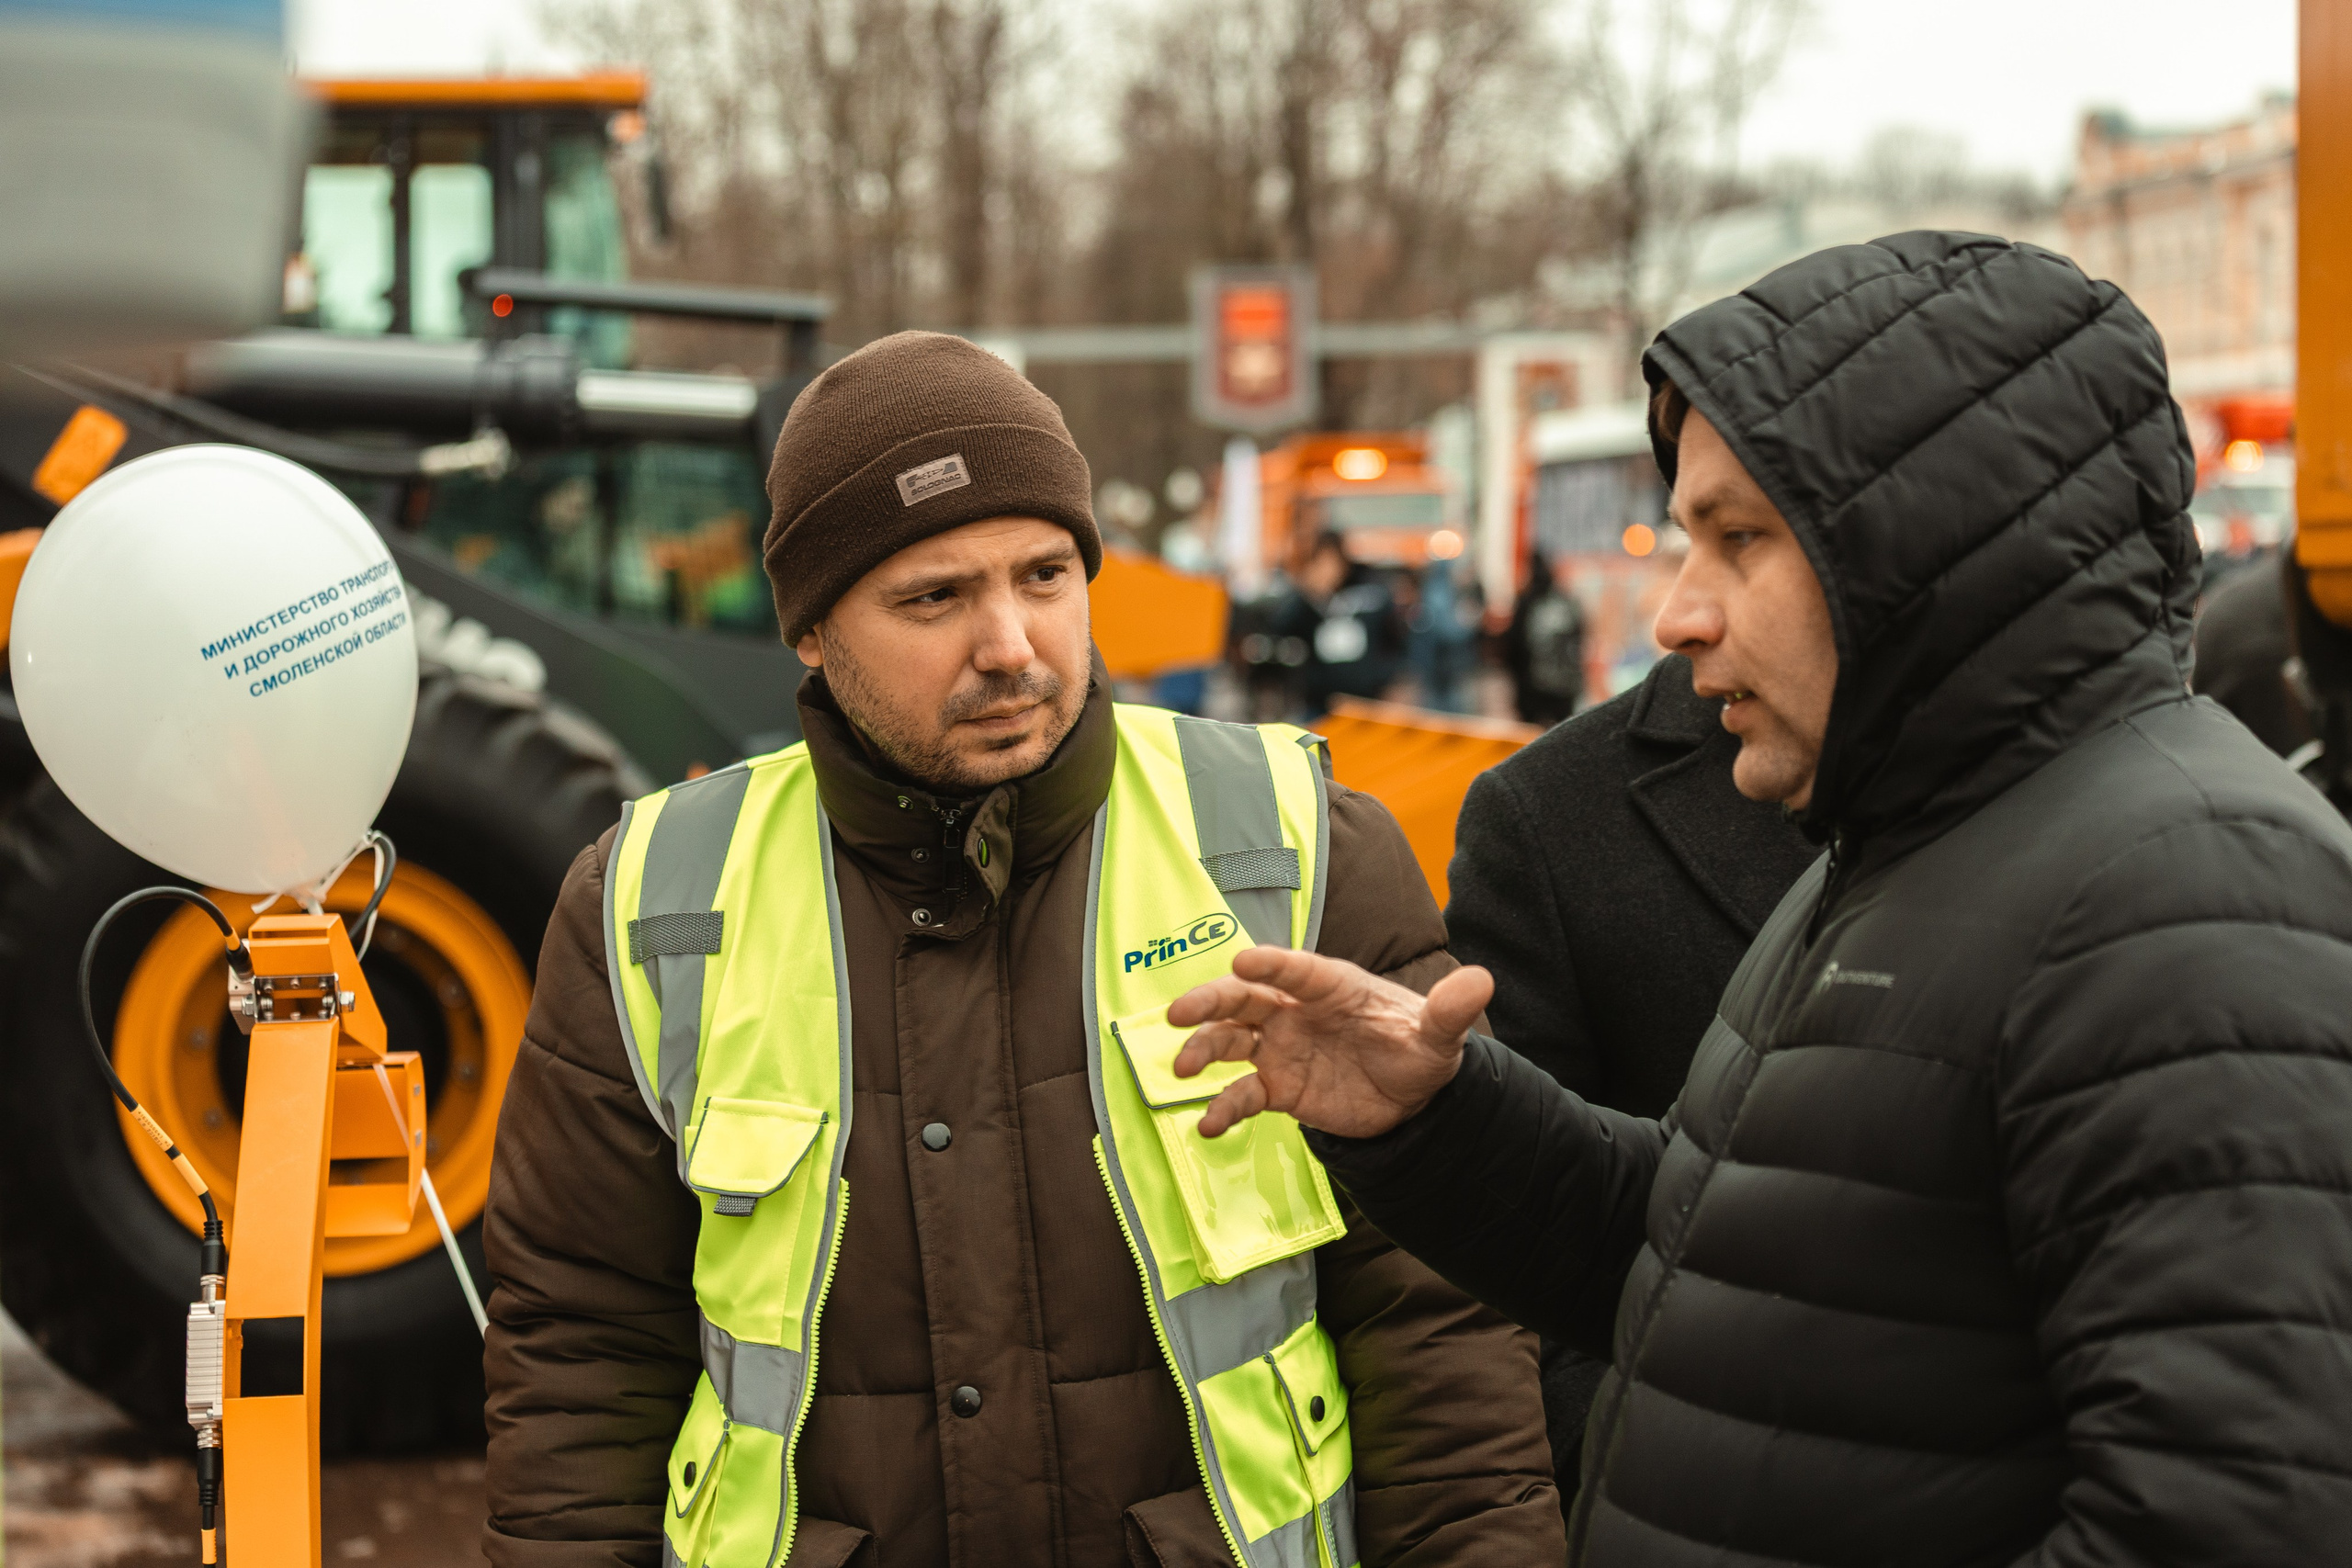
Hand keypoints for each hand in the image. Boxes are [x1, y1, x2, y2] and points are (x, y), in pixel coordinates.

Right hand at [1166, 945, 1492, 1139]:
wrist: (1411, 1098)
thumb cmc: (1418, 1050)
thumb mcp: (1439, 1035)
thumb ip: (1449, 1011)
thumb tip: (1482, 981)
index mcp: (1332, 986)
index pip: (1297, 970)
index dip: (1271, 965)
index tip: (1242, 961)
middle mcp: (1296, 1011)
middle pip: (1245, 998)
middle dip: (1210, 1001)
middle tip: (1179, 1012)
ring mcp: (1282, 1047)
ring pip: (1231, 1040)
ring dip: (1204, 1049)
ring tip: (1181, 1067)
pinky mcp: (1279, 1087)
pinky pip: (1243, 1094)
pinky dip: (1223, 1107)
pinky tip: (1209, 1125)